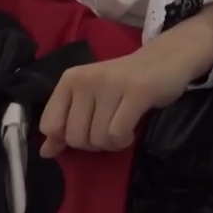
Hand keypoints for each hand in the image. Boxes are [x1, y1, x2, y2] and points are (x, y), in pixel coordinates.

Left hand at [38, 1, 212, 157]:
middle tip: (108, 129)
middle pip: (75, 137)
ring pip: (97, 138)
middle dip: (92, 143)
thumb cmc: (123, 83)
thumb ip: (66, 125)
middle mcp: (85, 79)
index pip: (49, 124)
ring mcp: (110, 84)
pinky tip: (131, 130)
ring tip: (122, 127)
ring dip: (112, 143)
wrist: (165, 59)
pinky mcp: (137, 92)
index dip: (66, 137)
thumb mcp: (89, 100)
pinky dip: (124, 140)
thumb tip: (46, 153)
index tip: (85, 130)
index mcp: (69, 80)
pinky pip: (117, 134)